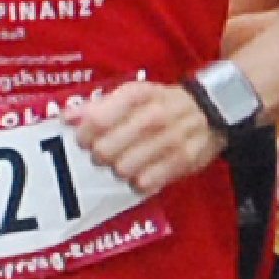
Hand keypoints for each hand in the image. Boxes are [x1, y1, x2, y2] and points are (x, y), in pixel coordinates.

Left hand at [70, 79, 219, 195]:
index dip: (84, 137)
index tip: (87, 140)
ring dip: (120, 169)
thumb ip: (98, 106)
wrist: (213, 108)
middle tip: (108, 153)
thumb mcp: (133, 95)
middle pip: (104, 151)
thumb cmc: (161, 104)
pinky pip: (145, 183)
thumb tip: (65, 118)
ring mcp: (171, 138)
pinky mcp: (184, 160)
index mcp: (139, 95)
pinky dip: (139, 182)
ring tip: (127, 162)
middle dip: (100, 156)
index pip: (96, 122)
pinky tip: (143, 172)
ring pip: (123, 169)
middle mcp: (155, 115)